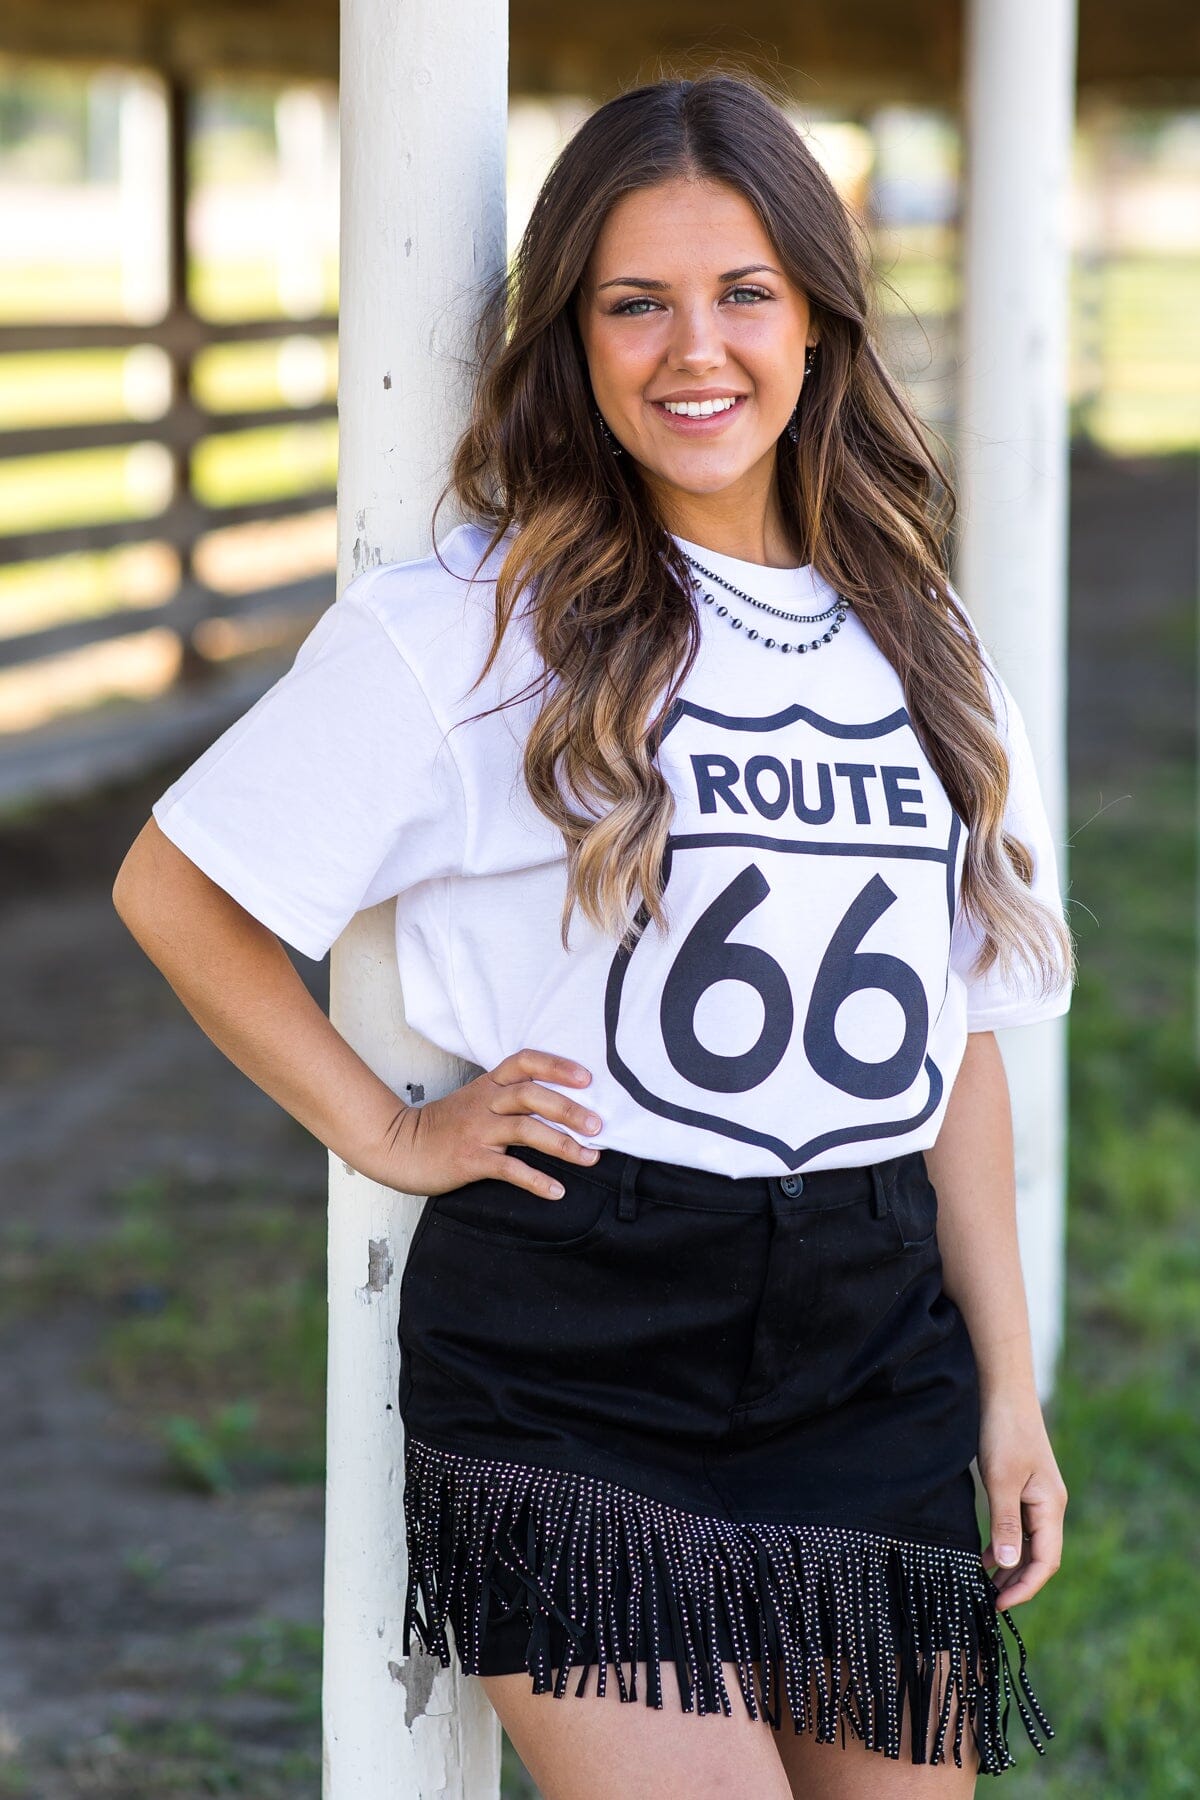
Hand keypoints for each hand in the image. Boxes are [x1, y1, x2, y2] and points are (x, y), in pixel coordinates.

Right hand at [376, 1047, 602, 1200]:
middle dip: (569, 1109)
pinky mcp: (471, 1160)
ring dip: (562, 1144)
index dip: (557, 1066)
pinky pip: (509, 1169)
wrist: (399, 1147)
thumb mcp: (475, 1099)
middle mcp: (486, 1103)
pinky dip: (535, 1181)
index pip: (525, 1062)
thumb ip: (508, 1096)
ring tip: (591, 1157)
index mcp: (489, 1084)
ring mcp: (478, 1131)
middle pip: (532, 1095)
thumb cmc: (443, 1126)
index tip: (587, 1077)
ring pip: (526, 1130)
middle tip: (598, 1125)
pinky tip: (556, 1191)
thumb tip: (558, 1103)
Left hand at [977, 1391, 1067, 1605]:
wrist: (1004, 1393)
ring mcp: (1038, 1498)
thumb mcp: (1001, 1480)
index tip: (999, 1604)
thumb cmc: (1004, 1433)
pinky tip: (986, 1556)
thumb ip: (1006, 1523)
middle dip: (1019, 1582)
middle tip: (989, 1603)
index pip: (1046, 1561)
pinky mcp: (1025, 1489)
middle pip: (1040, 1557)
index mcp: (1051, 1506)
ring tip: (986, 1586)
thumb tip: (1010, 1564)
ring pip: (1030, 1544)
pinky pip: (1020, 1528)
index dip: (1025, 1587)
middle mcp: (1050, 1506)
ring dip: (1012, 1566)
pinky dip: (1006, 1545)